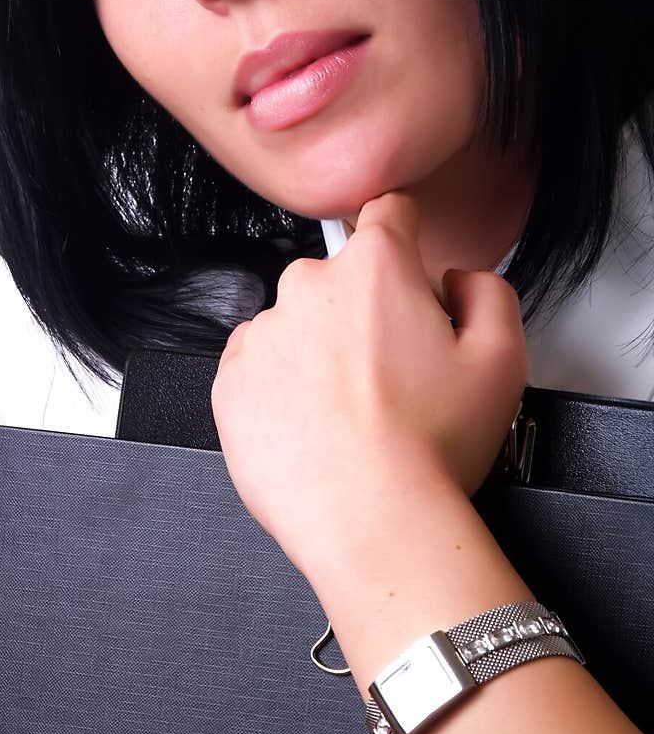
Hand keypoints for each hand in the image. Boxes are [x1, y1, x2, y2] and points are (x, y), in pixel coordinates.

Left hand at [209, 191, 527, 579]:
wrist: (370, 520)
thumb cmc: (432, 447)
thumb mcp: (503, 359)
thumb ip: (487, 291)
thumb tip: (459, 281)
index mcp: (375, 267)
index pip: (388, 212)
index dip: (407, 241)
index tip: (408, 274)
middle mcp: (308, 286)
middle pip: (341, 277)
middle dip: (365, 311)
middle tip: (394, 374)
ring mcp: (262, 333)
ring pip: (297, 324)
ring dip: (320, 351)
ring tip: (353, 412)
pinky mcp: (230, 381)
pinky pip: (258, 367)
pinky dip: (282, 388)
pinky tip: (316, 427)